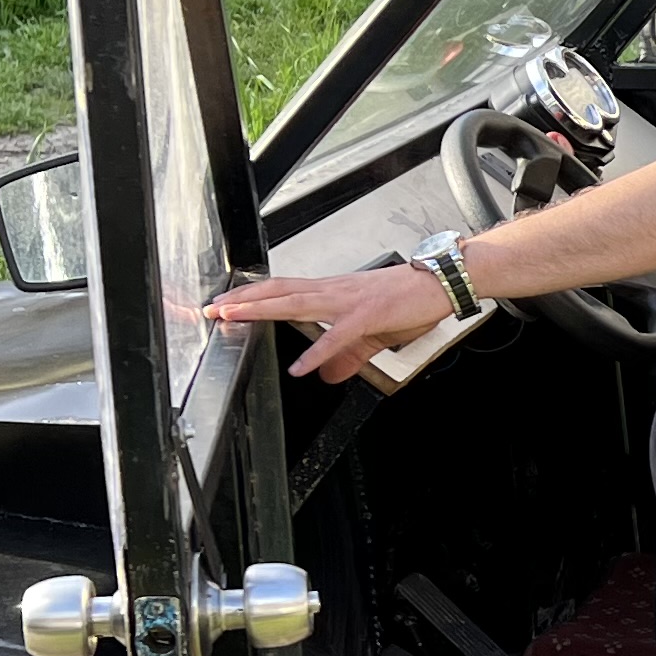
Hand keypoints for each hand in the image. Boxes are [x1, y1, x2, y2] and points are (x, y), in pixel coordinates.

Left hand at [206, 262, 452, 382]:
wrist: (442, 281)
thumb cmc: (411, 299)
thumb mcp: (372, 333)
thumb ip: (345, 356)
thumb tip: (324, 375)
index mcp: (333, 291)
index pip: (284, 289)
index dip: (253, 295)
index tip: (226, 301)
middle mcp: (334, 290)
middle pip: (280, 291)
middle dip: (243, 299)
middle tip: (213, 307)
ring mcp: (349, 301)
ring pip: (296, 302)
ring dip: (263, 309)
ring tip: (234, 316)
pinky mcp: (368, 316)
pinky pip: (338, 336)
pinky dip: (318, 351)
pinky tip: (301, 367)